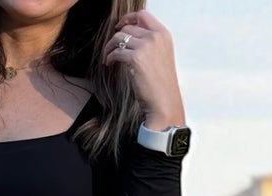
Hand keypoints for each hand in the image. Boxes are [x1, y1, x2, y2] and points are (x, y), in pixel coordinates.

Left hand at [104, 12, 185, 129]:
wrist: (164, 102)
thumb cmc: (162, 85)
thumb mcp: (161, 57)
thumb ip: (150, 44)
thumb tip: (130, 38)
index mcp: (163, 35)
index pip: (143, 15)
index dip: (128, 19)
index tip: (120, 26)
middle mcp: (155, 37)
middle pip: (128, 28)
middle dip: (115, 38)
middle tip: (110, 48)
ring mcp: (146, 46)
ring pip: (119, 37)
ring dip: (109, 47)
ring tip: (107, 57)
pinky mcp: (136, 58)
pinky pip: (116, 52)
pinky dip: (109, 57)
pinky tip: (109, 63)